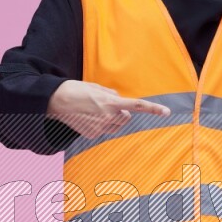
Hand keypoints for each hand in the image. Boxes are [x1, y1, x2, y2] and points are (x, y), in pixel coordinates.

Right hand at [47, 80, 170, 138]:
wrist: (54, 101)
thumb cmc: (75, 90)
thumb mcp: (95, 87)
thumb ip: (110, 94)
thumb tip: (118, 99)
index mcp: (110, 102)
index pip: (136, 106)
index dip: (153, 109)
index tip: (166, 112)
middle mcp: (107, 116)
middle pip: (125, 118)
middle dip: (121, 112)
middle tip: (106, 106)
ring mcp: (100, 127)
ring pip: (116, 125)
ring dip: (112, 119)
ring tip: (95, 111)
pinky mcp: (92, 135)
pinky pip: (104, 130)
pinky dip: (100, 124)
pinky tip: (87, 118)